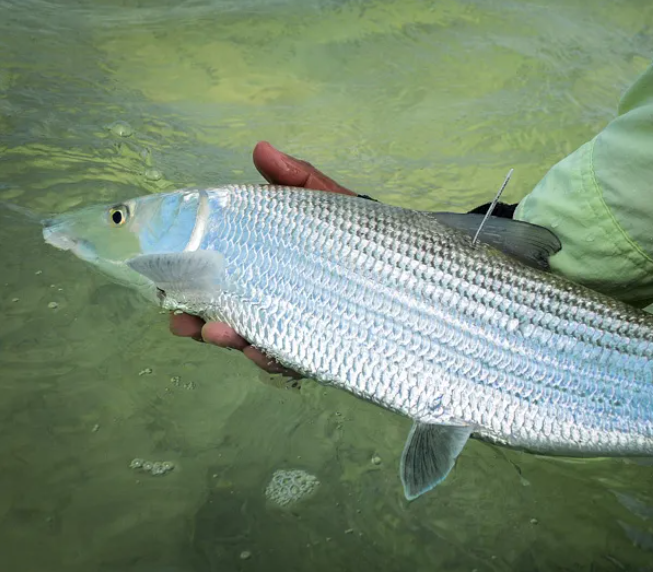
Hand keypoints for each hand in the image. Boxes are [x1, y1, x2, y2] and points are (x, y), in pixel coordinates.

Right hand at [169, 141, 355, 376]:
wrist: (416, 264)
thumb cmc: (361, 232)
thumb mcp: (326, 202)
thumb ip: (295, 178)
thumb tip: (260, 148)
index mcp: (267, 267)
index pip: (222, 277)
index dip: (191, 283)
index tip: (166, 282)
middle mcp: (276, 301)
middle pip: (229, 316)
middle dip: (201, 323)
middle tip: (182, 322)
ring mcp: (299, 327)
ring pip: (255, 342)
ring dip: (232, 341)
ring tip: (221, 333)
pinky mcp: (323, 348)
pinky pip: (294, 360)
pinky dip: (275, 359)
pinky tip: (263, 352)